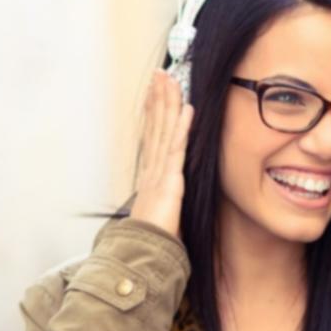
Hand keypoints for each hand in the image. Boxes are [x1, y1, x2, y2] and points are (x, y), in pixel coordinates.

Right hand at [128, 69, 193, 237]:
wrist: (142, 258)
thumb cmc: (152, 244)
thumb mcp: (161, 219)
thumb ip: (164, 206)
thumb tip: (168, 204)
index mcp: (151, 177)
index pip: (153, 137)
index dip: (153, 112)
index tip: (154, 92)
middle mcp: (152, 170)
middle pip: (155, 126)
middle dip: (157, 98)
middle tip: (159, 73)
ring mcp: (159, 174)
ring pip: (163, 130)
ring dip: (166, 103)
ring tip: (169, 79)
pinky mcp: (169, 182)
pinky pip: (177, 149)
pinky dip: (181, 127)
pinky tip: (188, 108)